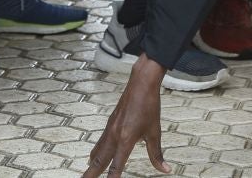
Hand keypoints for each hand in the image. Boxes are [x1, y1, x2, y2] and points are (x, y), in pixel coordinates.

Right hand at [82, 56, 168, 176]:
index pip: (116, 165)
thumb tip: (165, 169)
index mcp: (126, 139)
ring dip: (91, 165)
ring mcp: (110, 129)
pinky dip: (95, 154)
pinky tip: (93, 157)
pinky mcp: (109, 124)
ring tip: (86, 175)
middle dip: (90, 174)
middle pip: (99, 161)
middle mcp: (114, 135)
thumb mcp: (155, 132)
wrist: (141, 84)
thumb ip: (157, 154)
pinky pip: (100, 143)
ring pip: (97, 152)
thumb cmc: (149, 105)